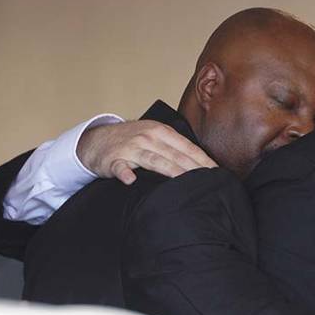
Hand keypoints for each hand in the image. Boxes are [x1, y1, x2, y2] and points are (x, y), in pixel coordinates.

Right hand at [78, 121, 215, 184]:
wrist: (96, 140)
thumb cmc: (132, 141)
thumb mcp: (154, 137)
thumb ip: (175, 147)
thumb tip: (202, 163)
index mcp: (161, 131)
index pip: (188, 147)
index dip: (204, 160)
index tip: (218, 173)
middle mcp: (147, 137)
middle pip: (175, 155)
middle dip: (194, 169)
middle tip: (210, 183)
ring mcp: (130, 148)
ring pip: (154, 160)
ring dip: (170, 171)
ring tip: (185, 182)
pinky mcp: (114, 160)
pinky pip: (120, 167)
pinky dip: (125, 173)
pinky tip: (131, 180)